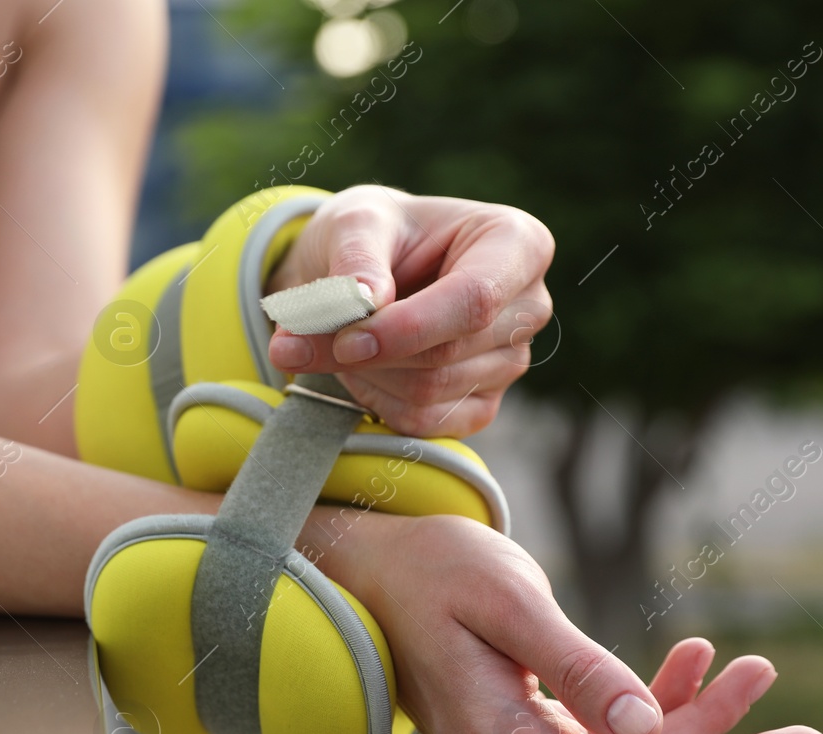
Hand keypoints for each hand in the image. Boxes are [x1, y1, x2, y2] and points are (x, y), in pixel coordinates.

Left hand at [265, 185, 553, 437]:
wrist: (367, 270)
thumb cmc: (373, 233)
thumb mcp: (355, 221)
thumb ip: (358, 257)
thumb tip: (366, 301)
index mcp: (517, 243)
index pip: (475, 301)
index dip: (408, 328)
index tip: (345, 338)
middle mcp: (528, 306)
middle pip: (447, 354)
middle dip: (365, 355)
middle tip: (294, 343)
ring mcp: (511, 361)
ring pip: (431, 393)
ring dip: (364, 375)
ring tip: (334, 341)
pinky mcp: (482, 404)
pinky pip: (425, 424)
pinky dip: (376, 402)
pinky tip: (359, 369)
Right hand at [317, 514, 822, 733]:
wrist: (372, 564)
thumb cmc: (431, 570)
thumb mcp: (507, 602)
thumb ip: (577, 668)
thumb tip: (646, 731)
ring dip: (705, 725)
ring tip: (761, 671)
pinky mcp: (536, 729)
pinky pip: (613, 733)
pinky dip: (660, 700)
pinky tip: (698, 657)